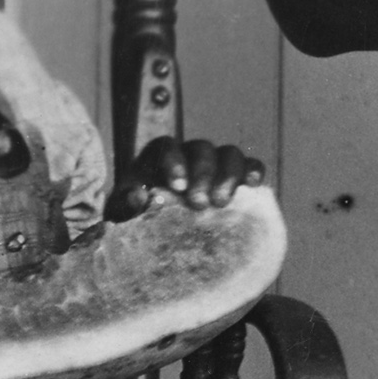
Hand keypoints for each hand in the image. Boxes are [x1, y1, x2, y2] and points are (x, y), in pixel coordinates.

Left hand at [122, 136, 265, 213]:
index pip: (166, 146)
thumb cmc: (139, 220)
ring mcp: (216, 163)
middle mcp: (189, 155)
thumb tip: (138, 195)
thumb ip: (126, 204)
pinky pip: (251, 164)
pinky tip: (253, 185)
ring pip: (229, 153)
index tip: (178, 186)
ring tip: (222, 202)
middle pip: (201, 149)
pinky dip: (254, 171)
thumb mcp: (123, 213)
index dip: (174, 161)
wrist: (159, 232)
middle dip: (203, 174)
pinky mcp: (236, 176)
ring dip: (228, 175)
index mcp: (158, 158)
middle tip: (200, 203)